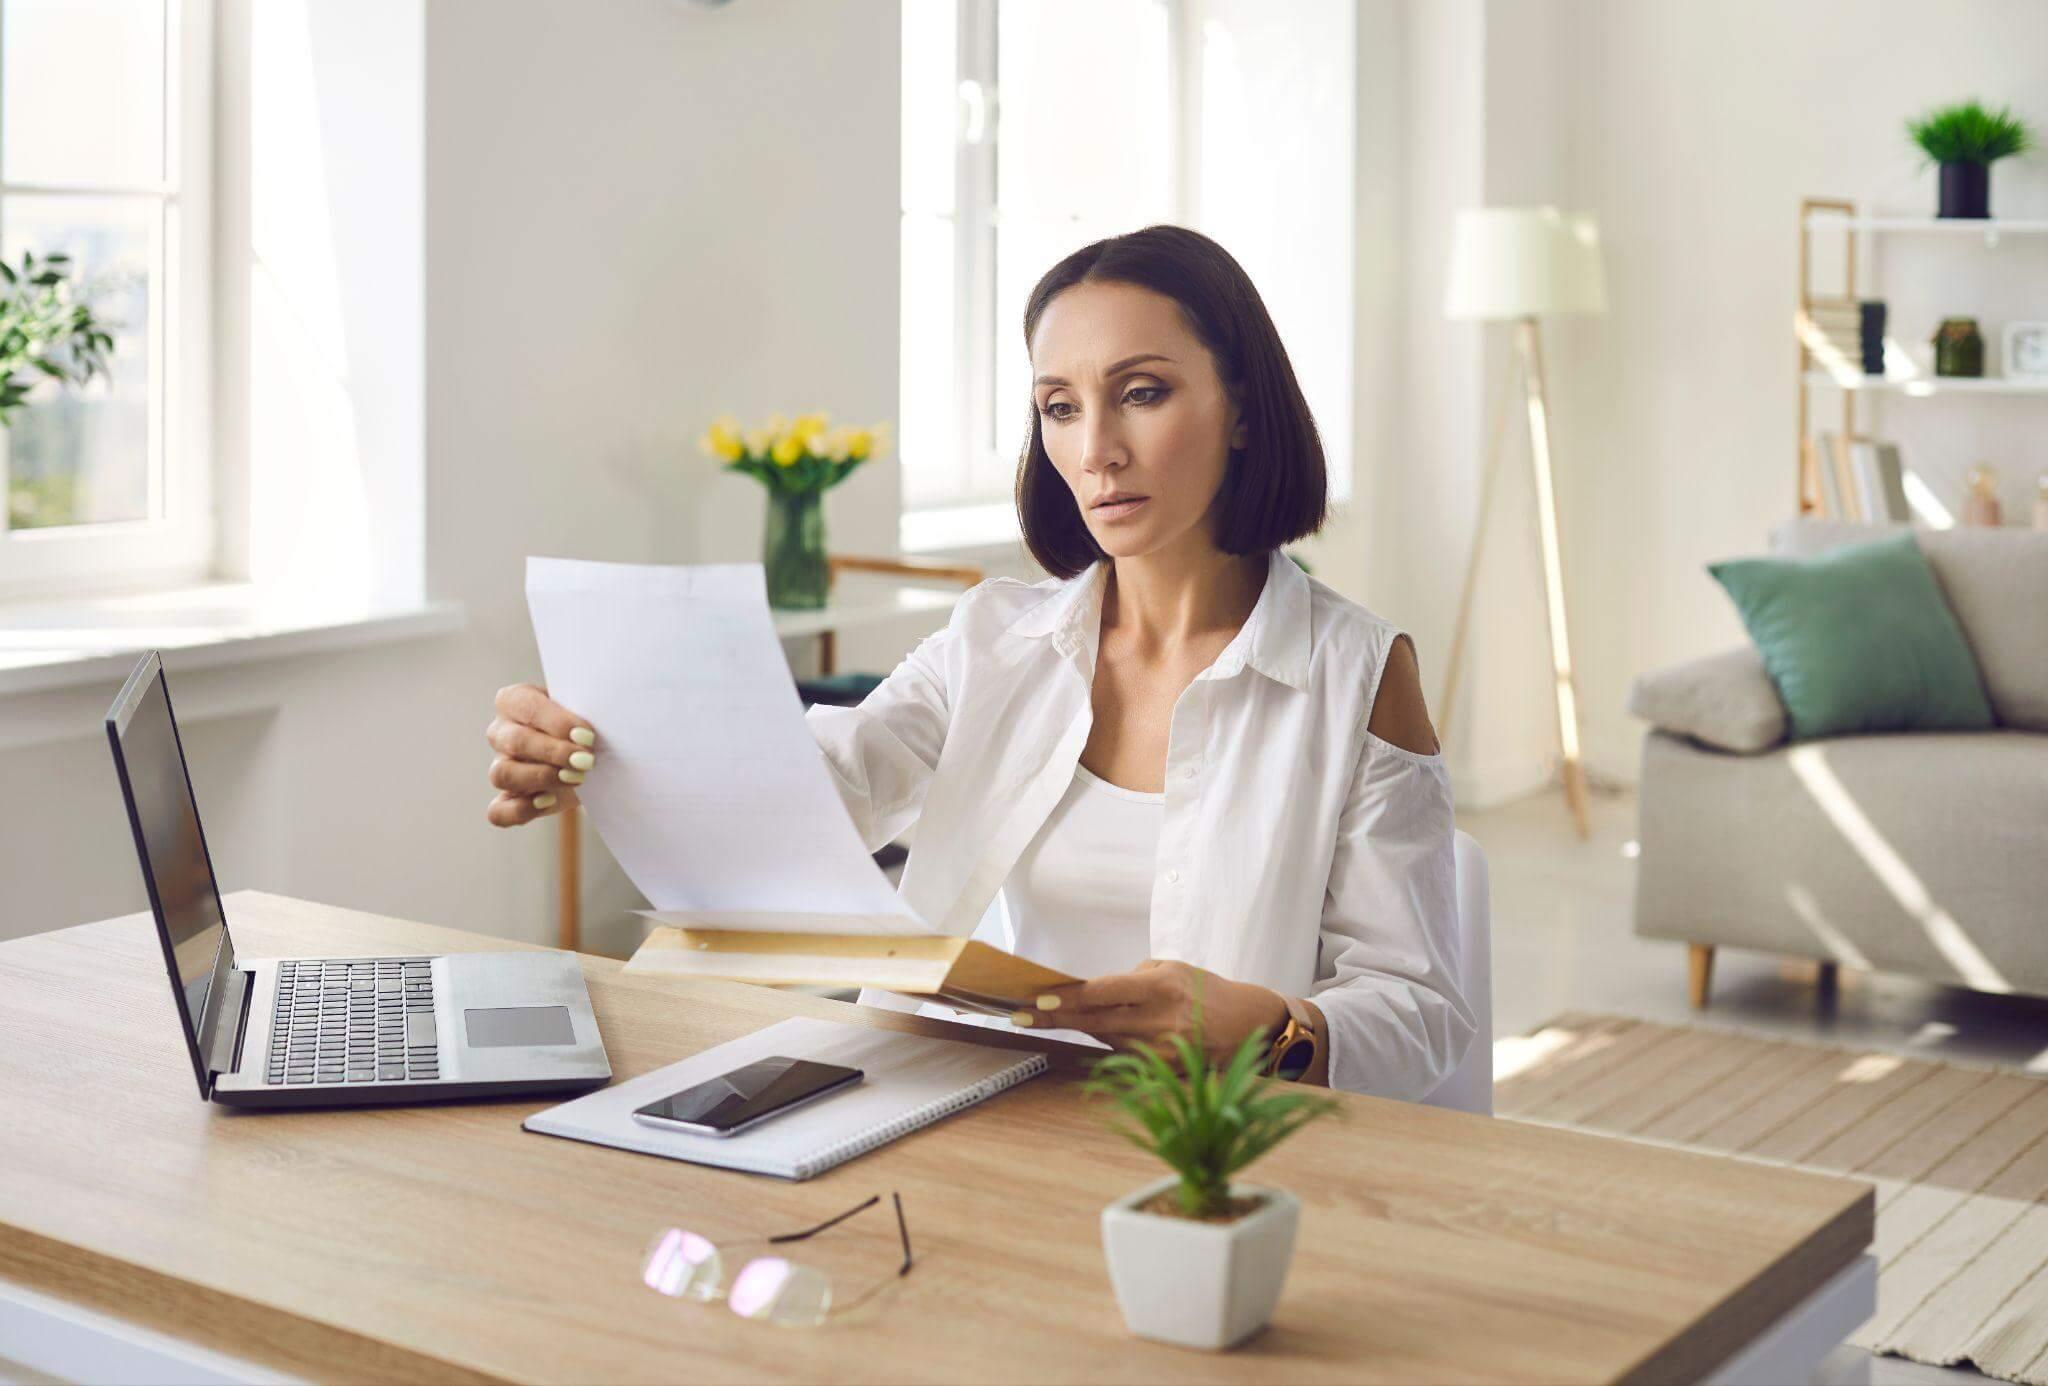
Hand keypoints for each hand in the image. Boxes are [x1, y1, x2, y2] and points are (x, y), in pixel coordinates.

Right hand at [484, 683, 597, 826]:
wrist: (591, 755)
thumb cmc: (584, 726)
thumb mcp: (585, 712)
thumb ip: (584, 714)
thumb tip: (587, 735)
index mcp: (514, 701)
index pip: (527, 707)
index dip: (557, 723)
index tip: (587, 736)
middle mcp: (501, 732)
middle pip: (515, 741)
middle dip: (555, 752)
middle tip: (586, 760)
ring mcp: (501, 766)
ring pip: (502, 774)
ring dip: (541, 778)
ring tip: (575, 778)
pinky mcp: (507, 799)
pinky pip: (499, 811)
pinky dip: (521, 810)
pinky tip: (549, 801)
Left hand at [1026, 959, 1289, 1066]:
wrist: (1251, 1026)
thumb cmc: (1209, 990)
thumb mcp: (1175, 968)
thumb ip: (1135, 977)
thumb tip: (1094, 987)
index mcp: (1162, 986)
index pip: (1104, 993)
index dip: (1068, 999)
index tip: (1039, 1000)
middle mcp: (1161, 1019)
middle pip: (1096, 1021)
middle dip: (1056, 1019)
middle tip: (1020, 1016)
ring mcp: (1163, 1050)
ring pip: (1105, 1040)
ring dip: (1078, 1030)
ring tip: (1046, 1018)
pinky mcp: (1166, 1072)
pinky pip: (1125, 1057)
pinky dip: (1107, 1045)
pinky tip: (1093, 1035)